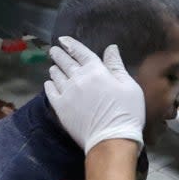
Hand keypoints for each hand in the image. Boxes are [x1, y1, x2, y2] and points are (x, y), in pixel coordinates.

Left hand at [44, 37, 144, 153]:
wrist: (111, 140)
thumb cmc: (126, 112)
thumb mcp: (129, 86)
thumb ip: (116, 66)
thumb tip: (110, 48)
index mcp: (96, 70)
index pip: (81, 52)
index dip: (71, 44)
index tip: (63, 40)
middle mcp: (78, 78)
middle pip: (65, 62)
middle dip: (59, 54)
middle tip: (54, 50)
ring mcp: (67, 93)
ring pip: (56, 75)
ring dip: (55, 68)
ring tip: (53, 66)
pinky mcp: (60, 108)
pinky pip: (50, 92)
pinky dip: (49, 85)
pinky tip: (49, 83)